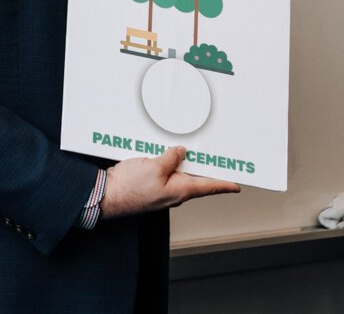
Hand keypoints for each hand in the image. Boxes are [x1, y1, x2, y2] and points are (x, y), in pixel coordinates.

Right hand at [100, 146, 239, 217]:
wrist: (106, 196)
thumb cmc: (129, 189)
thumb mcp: (154, 167)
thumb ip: (171, 158)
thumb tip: (181, 152)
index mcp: (180, 190)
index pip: (209, 187)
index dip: (225, 185)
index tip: (237, 185)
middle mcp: (174, 192)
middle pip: (196, 178)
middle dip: (205, 165)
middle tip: (216, 155)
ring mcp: (162, 189)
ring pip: (179, 173)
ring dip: (183, 160)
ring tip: (188, 146)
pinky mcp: (151, 184)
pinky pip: (165, 172)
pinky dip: (168, 161)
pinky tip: (164, 151)